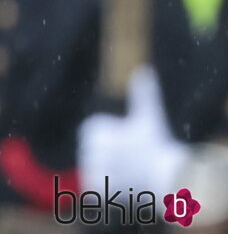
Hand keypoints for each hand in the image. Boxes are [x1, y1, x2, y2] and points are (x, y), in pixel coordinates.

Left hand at [78, 65, 187, 195]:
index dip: (112, 140)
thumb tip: (144, 71)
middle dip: (110, 156)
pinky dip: (106, 186)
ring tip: (127, 170)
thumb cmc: (157, 143)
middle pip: (92, 153)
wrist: (168, 176)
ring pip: (94, 168)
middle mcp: (90, 150)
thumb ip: (144, 94)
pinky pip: (94, 186)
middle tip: (130, 159)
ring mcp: (93, 169)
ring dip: (108, 170)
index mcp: (94, 131)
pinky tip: (121, 182)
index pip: (92, 135)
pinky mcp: (97, 188)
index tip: (127, 143)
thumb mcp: (148, 116)